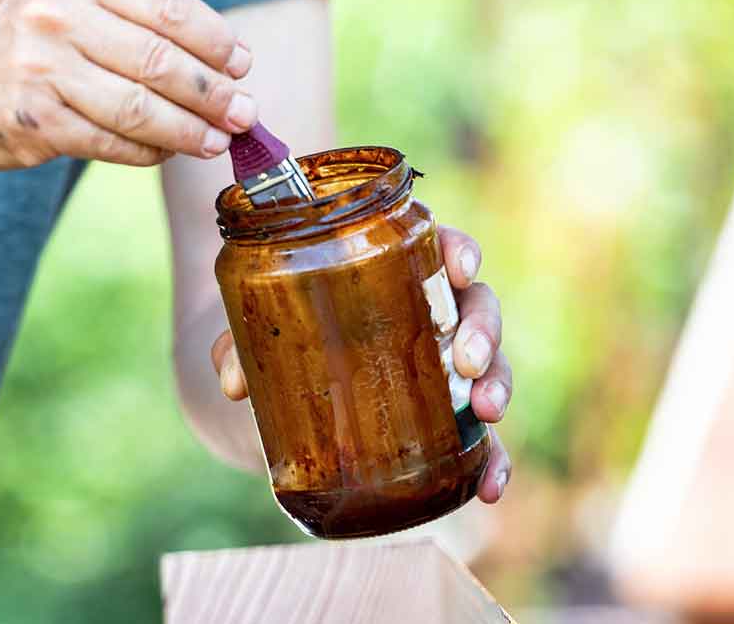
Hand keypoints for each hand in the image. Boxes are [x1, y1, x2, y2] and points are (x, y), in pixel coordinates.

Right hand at [0, 0, 257, 169]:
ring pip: (141, 108)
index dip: (216, 40)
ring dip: (190, 131)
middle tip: (245, 112)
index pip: (167, 6)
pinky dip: (148, 151)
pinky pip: (112, 142)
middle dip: (214, 93)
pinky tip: (167, 151)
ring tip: (218, 140)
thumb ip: (133, 11)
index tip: (242, 63)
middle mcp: (56, 16)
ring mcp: (42, 71)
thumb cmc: (17, 34)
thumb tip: (224, 55)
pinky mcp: (35, 122)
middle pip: (161, 61)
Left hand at [210, 225, 512, 502]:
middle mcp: (428, 313)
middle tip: (467, 360)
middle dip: (482, 331)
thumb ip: (236, 343)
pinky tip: (489, 487)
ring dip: (497, 386)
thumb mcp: (248, 332)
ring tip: (488, 412)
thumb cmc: (272, 336)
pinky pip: (478, 439)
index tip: (461, 268)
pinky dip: (490, 462)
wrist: (267, 392)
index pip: (437, 247)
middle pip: (475, 306)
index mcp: (391, 271)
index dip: (458, 251)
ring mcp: (440, 367)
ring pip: (489, 366)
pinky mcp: (440, 420)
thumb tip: (235, 381)